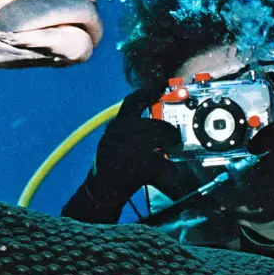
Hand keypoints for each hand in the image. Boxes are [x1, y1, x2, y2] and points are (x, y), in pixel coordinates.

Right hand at [87, 83, 183, 204]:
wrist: (100, 192)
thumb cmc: (111, 165)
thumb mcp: (113, 141)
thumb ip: (130, 129)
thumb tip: (156, 124)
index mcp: (116, 126)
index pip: (133, 102)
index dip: (149, 90)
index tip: (164, 82)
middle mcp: (120, 134)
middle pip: (155, 126)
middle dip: (168, 134)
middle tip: (173, 142)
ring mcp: (128, 151)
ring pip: (161, 144)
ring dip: (169, 153)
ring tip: (169, 160)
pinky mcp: (137, 169)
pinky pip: (163, 166)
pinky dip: (168, 173)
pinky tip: (168, 176)